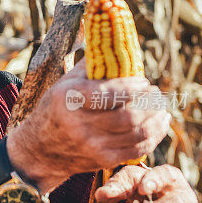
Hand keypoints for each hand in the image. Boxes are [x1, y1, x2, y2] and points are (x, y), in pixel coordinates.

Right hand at [7, 59, 170, 193]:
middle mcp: (79, 124)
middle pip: (127, 117)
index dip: (131, 88)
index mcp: (69, 98)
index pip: (107, 95)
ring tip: (162, 108)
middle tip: (157, 95)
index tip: (143, 82)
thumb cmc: (57, 107)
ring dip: (156, 120)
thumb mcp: (66, 82)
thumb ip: (93, 64)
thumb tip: (120, 42)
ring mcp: (91, 145)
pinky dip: (153, 137)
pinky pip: (136, 150)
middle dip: (149, 105)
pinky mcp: (101, 160)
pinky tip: (159, 124)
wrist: (40, 148)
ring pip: (136, 134)